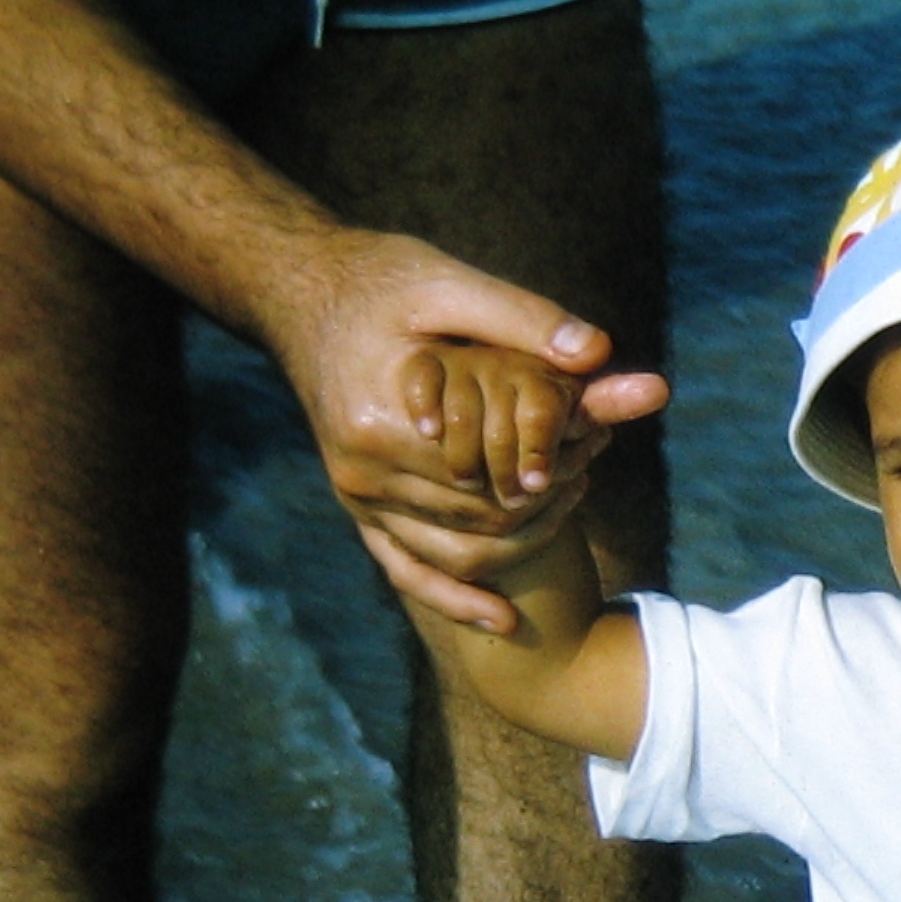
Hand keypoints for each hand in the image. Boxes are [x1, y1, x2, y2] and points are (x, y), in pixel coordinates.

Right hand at [253, 228, 667, 630]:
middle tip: (593, 457)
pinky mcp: (358, 508)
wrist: (302, 293)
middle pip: (483, 516)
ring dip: (524, 534)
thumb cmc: (379, 282)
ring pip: (459, 553)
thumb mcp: (451, 285)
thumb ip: (524, 320)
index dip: (555, 458)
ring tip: (573, 487)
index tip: (596, 432)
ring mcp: (356, 497)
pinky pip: (407, 571)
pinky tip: (506, 619)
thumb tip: (598, 352)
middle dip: (547, 494)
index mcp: (382, 423)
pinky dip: (457, 599)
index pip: (495, 471)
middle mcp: (362, 473)